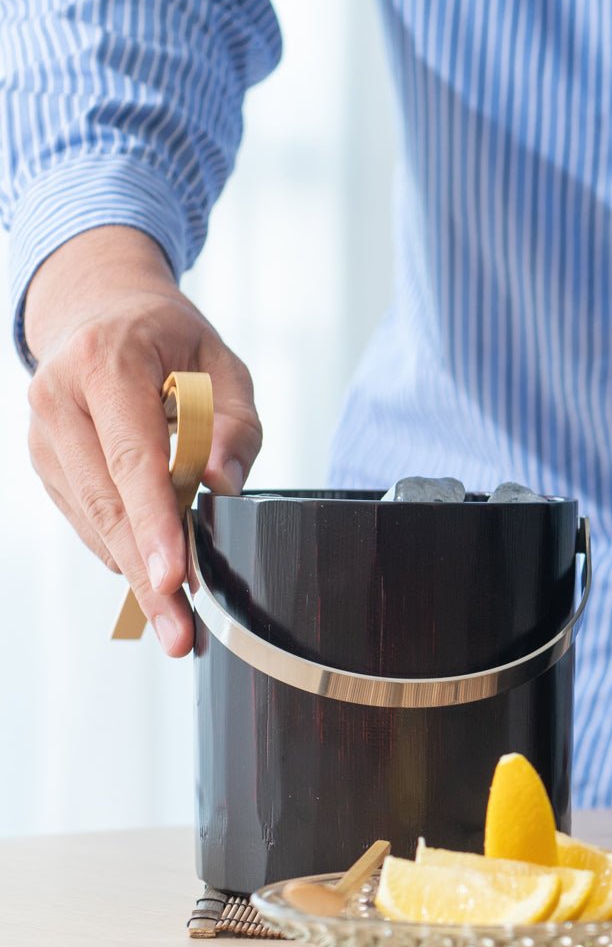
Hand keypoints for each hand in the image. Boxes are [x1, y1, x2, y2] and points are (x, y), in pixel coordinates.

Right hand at [24, 226, 261, 654]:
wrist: (100, 310)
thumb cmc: (171, 340)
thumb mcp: (223, 366)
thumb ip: (234, 424)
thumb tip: (222, 485)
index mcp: (106, 364)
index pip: (133, 458)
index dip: (155, 524)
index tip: (175, 579)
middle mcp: (58, 400)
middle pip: (107, 505)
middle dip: (147, 577)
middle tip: (181, 635)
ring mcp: (43, 435)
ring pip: (92, 523)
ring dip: (135, 577)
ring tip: (177, 627)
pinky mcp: (45, 463)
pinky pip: (87, 520)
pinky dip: (122, 553)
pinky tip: (154, 584)